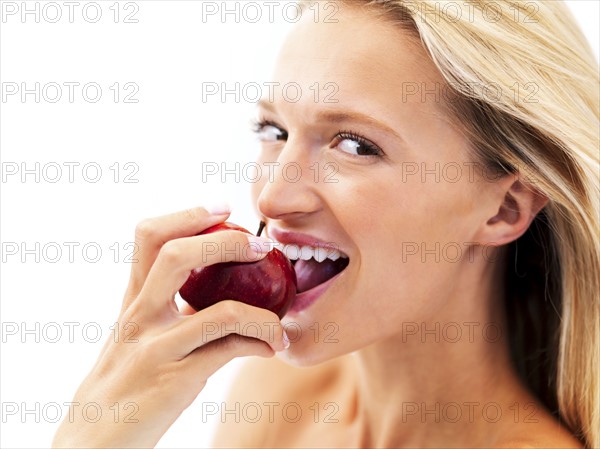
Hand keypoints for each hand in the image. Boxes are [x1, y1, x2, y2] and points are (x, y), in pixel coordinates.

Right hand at [52, 207, 286, 447]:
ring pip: (220, 311)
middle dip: (226, 242)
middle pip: (177, 255)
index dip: (188, 214)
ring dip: (262, 314)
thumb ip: (166, 308)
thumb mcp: (137, 335)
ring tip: (279, 322)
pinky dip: (259, 344)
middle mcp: (141, 316)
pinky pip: (230, 351)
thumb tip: (220, 292)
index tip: (223, 208)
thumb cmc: (126, 382)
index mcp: (134, 299)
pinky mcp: (176, 378)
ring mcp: (157, 347)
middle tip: (261, 246)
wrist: (95, 438)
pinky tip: (270, 348)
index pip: (150, 236)